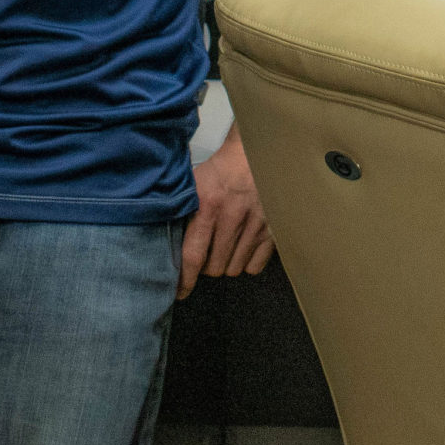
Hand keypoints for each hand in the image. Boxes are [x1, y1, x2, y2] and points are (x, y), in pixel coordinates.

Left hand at [178, 127, 274, 297]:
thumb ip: (184, 214)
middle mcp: (232, 218)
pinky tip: (243, 249)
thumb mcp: (195, 185)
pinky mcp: (274, 229)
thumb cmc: (221, 169)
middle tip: (207, 255)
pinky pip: (256, 265)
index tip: (180, 292)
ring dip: (227, 264)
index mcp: (208, 206)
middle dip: (207, 267)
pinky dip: (247, 263)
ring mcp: (256, 224)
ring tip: (225, 250)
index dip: (185, 279)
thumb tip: (170, 247)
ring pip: (235, 268)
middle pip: (215, 267)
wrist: (257, 152)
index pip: (193, 255)